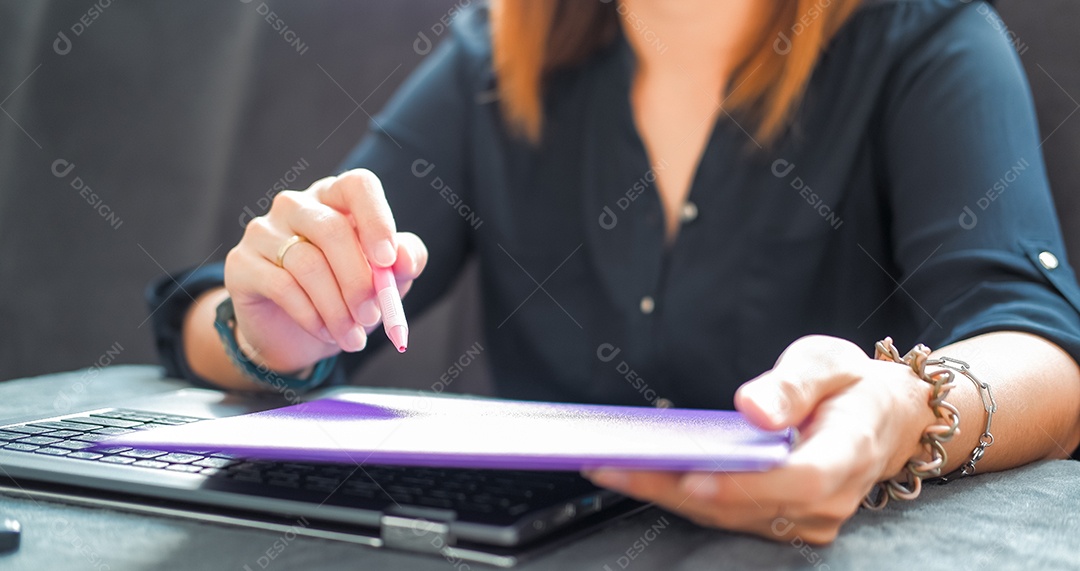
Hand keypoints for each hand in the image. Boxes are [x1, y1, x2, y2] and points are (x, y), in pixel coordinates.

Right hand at [224, 169, 427, 373]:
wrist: (294, 335)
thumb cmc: (346, 295)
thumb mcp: (385, 279)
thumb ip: (404, 261)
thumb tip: (404, 257)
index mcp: (336, 199)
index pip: (358, 185)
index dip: (376, 219)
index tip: (388, 261)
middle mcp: (296, 206)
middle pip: (332, 230)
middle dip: (358, 281)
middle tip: (373, 317)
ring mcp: (263, 231)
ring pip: (308, 264)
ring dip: (337, 308)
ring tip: (353, 337)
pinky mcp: (240, 263)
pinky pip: (281, 286)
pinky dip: (311, 315)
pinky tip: (324, 332)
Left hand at [584, 335, 935, 543]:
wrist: (880, 421)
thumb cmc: (850, 387)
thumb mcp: (827, 363)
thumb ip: (792, 385)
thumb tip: (751, 406)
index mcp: (847, 452)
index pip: (798, 480)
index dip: (743, 483)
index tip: (689, 475)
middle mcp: (828, 500)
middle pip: (744, 505)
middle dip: (672, 487)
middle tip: (610, 464)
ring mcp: (806, 520)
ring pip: (727, 517)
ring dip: (666, 494)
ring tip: (610, 467)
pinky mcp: (782, 524)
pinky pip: (726, 517)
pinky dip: (682, 497)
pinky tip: (642, 474)